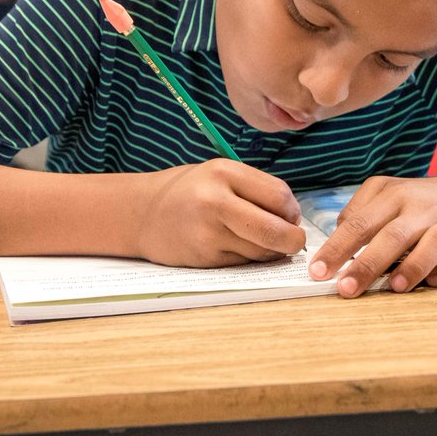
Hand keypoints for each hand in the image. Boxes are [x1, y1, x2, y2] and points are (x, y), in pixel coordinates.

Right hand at [136, 160, 305, 267]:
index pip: (279, 196)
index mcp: (223, 172)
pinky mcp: (203, 258)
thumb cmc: (189, 191)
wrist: (142, 213)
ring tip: (261, 240)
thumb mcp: (220, 174)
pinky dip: (250, 259)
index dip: (292, 211)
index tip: (290, 216)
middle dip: (293, 240)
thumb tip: (293, 220)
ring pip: (261, 251)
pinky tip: (237, 247)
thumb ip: (256, 189)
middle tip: (294, 241)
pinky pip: (243, 263)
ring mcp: (208, 233)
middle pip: (274, 230)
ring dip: (271, 251)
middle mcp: (215, 202)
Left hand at [308, 175, 436, 297]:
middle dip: (366, 264)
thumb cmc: (425, 203)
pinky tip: (434, 282)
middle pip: (392, 235)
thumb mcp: (390, 194)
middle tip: (345, 288)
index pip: (360, 222)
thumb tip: (335, 241)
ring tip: (394, 288)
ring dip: (413, 266)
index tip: (318, 271)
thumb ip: (360, 213)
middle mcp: (423, 206)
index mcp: (395, 195)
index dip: (337, 248)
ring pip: (434, 242)